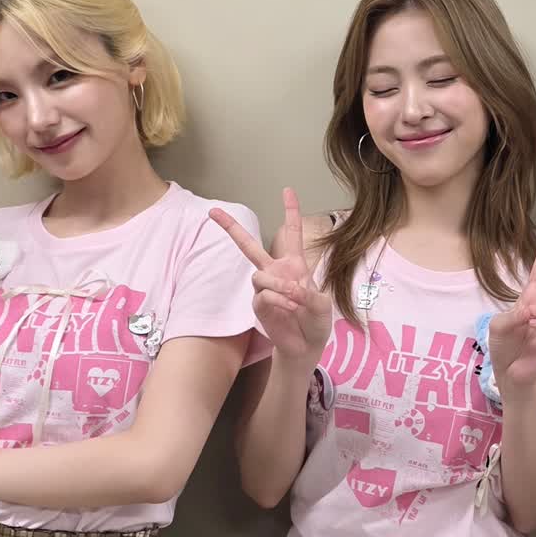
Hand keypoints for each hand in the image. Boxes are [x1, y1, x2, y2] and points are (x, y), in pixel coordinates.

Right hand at [210, 189, 332, 362]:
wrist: (306, 346)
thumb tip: (291, 290)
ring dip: (278, 286)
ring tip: (294, 299)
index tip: (288, 190)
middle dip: (231, 229)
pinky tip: (288, 308)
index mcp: (295, 265)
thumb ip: (311, 295)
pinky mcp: (259, 306)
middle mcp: (276, 272)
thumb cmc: (316, 321)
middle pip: (250, 246)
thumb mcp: (323, 305)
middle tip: (212, 211)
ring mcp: (265, 288)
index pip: (292, 234)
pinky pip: (262, 296)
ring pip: (259, 276)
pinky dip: (277, 300)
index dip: (291, 211)